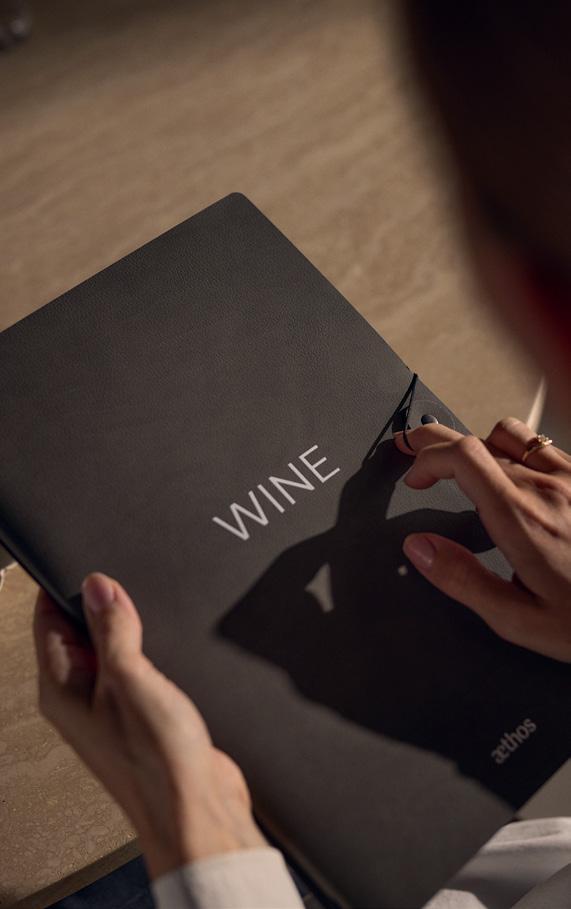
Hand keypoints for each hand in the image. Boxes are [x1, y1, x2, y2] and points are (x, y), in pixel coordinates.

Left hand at [33, 573, 266, 878]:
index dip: (64, 587)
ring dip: (129, 627)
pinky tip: (168, 641)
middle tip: (126, 580)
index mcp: (62, 690)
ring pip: (112, 648)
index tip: (87, 560)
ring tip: (149, 610)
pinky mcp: (142, 713)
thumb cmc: (157, 762)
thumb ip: (112, 629)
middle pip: (80, 631)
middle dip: (102, 603)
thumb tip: (97, 585)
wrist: (197, 810)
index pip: (48, 621)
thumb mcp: (131, 679)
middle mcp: (80, 698)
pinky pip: (137, 667)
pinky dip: (150, 647)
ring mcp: (111, 707)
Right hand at [394, 417, 570, 661]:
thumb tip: (419, 548)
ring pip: (508, 434)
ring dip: (475, 442)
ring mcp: (570, 478)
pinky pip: (542, 444)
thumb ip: (462, 580)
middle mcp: (547, 489)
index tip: (414, 477)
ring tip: (461, 460)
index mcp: (522, 520)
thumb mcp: (518, 619)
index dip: (427, 457)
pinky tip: (510, 468)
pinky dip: (513, 446)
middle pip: (477, 439)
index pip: (462, 456)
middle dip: (435, 439)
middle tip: (413, 447)